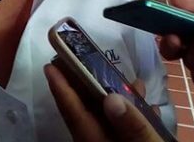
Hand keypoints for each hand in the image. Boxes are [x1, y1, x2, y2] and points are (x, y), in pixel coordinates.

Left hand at [44, 64, 162, 141]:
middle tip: (79, 59)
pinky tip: (144, 105)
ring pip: (104, 124)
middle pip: (86, 116)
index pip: (75, 115)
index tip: (49, 66)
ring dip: (112, 100)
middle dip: (84, 87)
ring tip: (124, 78)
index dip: (62, 89)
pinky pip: (119, 134)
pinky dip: (129, 118)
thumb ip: (134, 127)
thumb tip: (111, 98)